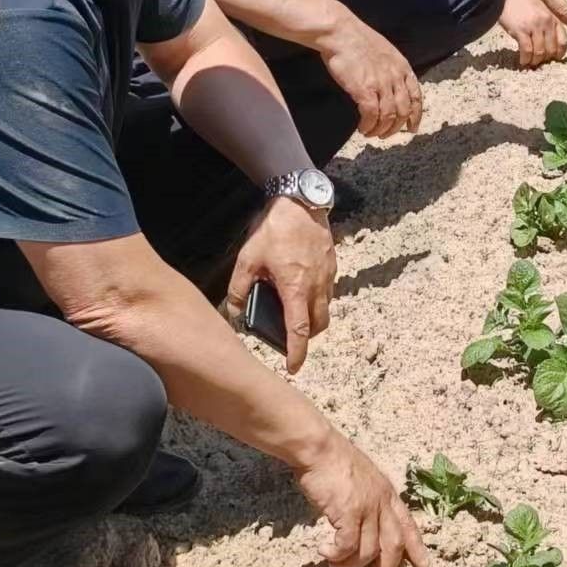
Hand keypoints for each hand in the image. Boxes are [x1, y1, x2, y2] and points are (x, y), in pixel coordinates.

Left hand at [226, 196, 336, 374]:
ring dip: (312, 317)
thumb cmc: (274, 229)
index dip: (297, 352)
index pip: (299, 330)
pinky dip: (317, 298)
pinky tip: (300, 286)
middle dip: (306, 337)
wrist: (300, 199)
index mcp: (295, 287)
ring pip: (325, 309)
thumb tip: (234, 311)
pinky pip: (328, 291)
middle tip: (290, 337)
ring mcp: (328, 275)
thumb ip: (239, 288)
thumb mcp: (248, 259)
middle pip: (318, 325)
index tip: (294, 367)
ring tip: (293, 310)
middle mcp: (316, 285)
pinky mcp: (332, 264)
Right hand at [295, 430, 429, 566]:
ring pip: (368, 551)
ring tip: (336, 564)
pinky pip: (347, 546)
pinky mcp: (349, 513)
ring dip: (351, 565)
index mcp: (388, 494)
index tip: (424, 566)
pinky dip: (336, 555)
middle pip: (394, 545)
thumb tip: (366, 522)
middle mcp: (382, 502)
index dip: (417, 548)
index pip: (409, 525)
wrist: (320, 448)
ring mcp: (367, 507)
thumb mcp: (365, 479)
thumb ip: (371, 499)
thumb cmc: (336, 461)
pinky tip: (324, 552)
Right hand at [314, 13, 421, 138]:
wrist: (340, 32)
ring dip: (380, 129)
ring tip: (371, 133)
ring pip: (388, 117)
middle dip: (395, 127)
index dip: (416, 116)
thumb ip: (392, 69)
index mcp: (402, 67)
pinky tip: (363, 128)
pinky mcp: (364, 90)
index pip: (416, 97)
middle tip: (385, 135)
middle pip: (403, 111)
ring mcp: (381, 83)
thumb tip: (392, 86)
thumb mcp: (385, 51)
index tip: (412, 128)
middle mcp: (395, 77)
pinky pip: (371, 115)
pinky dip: (368, 125)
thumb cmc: (357, 40)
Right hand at [498, 0, 566, 66]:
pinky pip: (527, 51)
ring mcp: (534, 27)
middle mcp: (546, 23)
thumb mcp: (541, 10)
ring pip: (540, 52)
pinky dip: (525, 59)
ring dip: (535, 61)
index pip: (564, 41)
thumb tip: (550, 44)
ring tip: (530, 63)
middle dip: (546, 59)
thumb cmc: (522, 2)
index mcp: (553, 18)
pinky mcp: (521, 31)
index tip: (555, 58)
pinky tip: (523, 61)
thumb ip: (548, 24)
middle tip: (540, 62)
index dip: (560, 53)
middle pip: (552, 49)